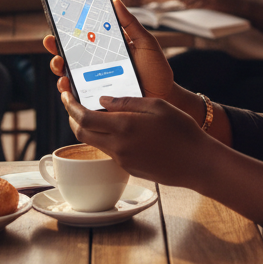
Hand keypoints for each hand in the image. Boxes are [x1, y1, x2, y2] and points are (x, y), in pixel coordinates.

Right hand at [43, 0, 174, 100]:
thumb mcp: (145, 42)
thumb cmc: (157, 69)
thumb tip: (116, 0)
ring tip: (59, 63)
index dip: (67, 29)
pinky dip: (67, 90)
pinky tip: (66, 84)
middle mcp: (97, 66)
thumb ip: (130, 23)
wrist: (166, 96)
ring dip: (58, 67)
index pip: (82, 37)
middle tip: (51, 40)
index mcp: (107, 49)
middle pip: (69, 55)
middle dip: (56, 47)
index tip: (57, 19)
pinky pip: (76, 97)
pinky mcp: (96, 101)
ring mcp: (95, 83)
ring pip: (68, 74)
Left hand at [61, 89, 212, 187]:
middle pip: (82, 133)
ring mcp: (122, 160)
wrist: (197, 162)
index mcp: (124, 127)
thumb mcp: (156, 105)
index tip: (66, 94)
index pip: (84, 118)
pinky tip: (116, 128)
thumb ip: (127, 101)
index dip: (71, 106)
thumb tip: (102, 100)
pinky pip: (109, 151)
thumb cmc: (181, 129)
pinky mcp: (129, 168)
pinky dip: (105, 138)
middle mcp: (118, 146)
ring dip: (88, 129)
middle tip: (73, 103)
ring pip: (94, 143)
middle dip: (73, 117)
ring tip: (94, 112)